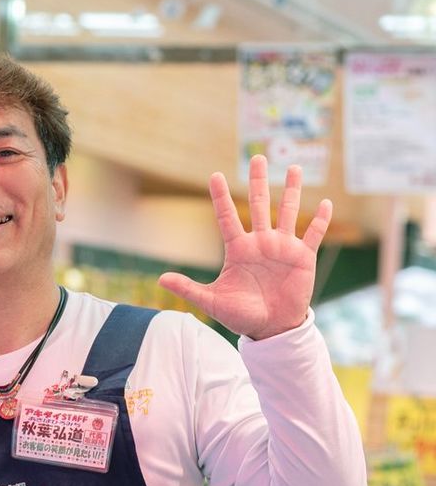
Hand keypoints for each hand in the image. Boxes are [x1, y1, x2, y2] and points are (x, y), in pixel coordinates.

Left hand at [158, 155, 331, 339]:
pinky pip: (314, 234)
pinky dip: (321, 220)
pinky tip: (326, 203)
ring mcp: (283, 248)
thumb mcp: (211, 301)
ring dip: (292, 190)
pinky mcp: (303, 257)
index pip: (227, 217)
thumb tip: (160, 279)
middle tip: (258, 157)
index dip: (221, 197)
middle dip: (258, 181)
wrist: (269, 328)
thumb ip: (188, 288)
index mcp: (238, 249)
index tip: (214, 175)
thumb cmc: (240, 315)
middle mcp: (260, 243)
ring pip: (288, 212)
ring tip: (294, 167)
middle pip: (260, 205)